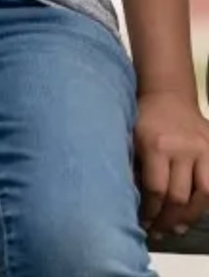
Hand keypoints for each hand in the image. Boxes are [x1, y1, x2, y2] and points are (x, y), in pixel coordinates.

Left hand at [134, 89, 208, 236]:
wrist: (168, 95)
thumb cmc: (143, 118)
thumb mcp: (128, 137)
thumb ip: (131, 166)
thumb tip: (126, 200)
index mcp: (155, 146)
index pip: (155, 189)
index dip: (149, 211)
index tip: (143, 223)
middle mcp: (182, 149)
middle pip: (178, 195)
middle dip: (167, 218)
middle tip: (158, 231)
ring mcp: (203, 150)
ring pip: (202, 194)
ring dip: (190, 216)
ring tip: (177, 228)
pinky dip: (205, 201)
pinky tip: (195, 212)